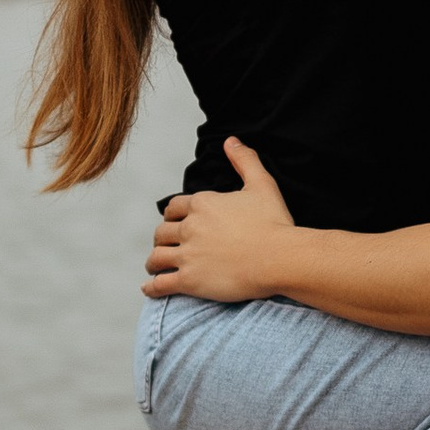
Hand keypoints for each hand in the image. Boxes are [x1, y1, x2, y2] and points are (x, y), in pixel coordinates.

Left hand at [144, 139, 297, 299]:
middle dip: (162, 239)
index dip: (171, 215)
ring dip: (153, 262)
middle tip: (165, 246)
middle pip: (162, 232)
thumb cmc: (274, 223)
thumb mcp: (262, 184)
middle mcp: (190, 227)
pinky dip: (151, 287)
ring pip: (157, 257)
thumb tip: (230, 140)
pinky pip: (161, 284)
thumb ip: (245, 160)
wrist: (280, 258)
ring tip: (154, 267)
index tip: (172, 222)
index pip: (173, 208)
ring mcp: (188, 255)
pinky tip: (148, 288)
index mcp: (203, 204)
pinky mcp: (190, 280)